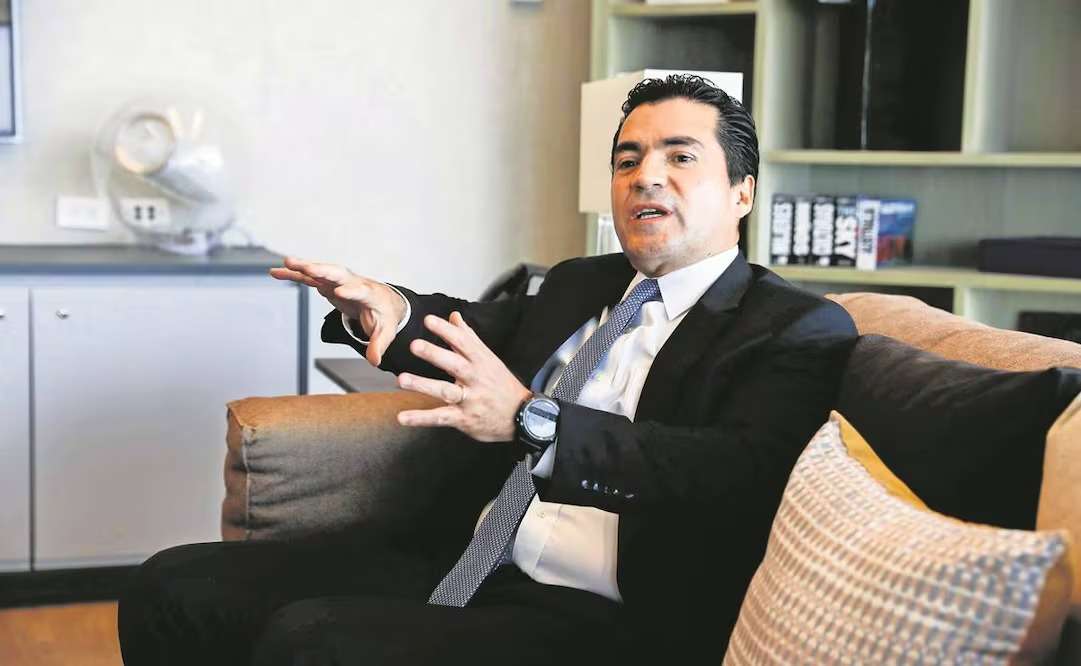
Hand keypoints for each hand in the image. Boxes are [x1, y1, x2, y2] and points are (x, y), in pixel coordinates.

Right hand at [269, 256, 405, 365]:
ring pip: (321, 271)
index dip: (351, 291)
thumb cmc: (383, 314)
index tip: (339, 292)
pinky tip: (278, 272)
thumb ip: (378, 345)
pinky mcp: (327, 283)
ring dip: (304, 267)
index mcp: (369, 294)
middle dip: (324, 270)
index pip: (360, 291)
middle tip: (309, 268)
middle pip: (339, 274)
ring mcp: (338, 281)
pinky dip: (294, 274)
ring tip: (287, 262)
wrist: (381, 301)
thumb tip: (374, 360)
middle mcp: (352, 282)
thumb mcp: (385, 332)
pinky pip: (309, 278)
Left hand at [397, 311, 531, 442]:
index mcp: (481, 361)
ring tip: (402, 380)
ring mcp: (470, 399)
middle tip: (415, 345)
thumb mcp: (489, 358)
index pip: (463, 342)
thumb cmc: (501, 385)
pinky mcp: (464, 418)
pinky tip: (404, 417)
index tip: (429, 320)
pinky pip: (441, 417)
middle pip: (455, 364)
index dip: (446, 331)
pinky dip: (422, 418)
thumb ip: (468, 337)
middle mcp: (475, 378)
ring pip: (446, 391)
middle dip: (435, 354)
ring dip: (423, 385)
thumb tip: (454, 316)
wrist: (523, 415)